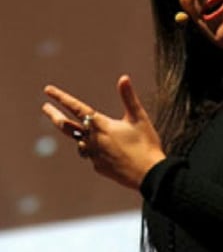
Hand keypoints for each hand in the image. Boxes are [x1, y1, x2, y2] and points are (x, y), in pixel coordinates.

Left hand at [42, 74, 165, 189]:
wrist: (149, 174)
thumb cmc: (146, 143)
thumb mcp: (139, 117)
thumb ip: (128, 97)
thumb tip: (123, 77)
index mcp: (102, 125)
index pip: (77, 108)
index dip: (62, 98)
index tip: (48, 90)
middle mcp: (93, 140)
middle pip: (67, 127)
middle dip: (55, 116)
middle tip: (45, 107)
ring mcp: (94, 155)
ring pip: (80, 142)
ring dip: (78, 134)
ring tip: (82, 129)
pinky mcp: (99, 167)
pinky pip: (92, 155)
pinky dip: (94, 149)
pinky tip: (106, 150)